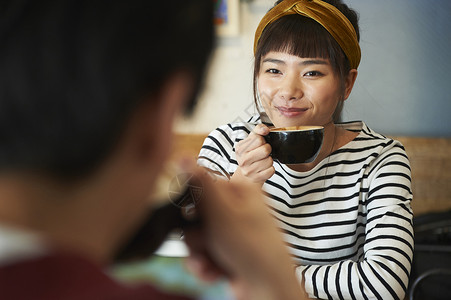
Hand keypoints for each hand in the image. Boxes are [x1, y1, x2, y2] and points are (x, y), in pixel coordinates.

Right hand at [184, 168, 305, 299]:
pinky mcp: (226, 250)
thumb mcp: (223, 213)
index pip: (201, 185)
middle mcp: (235, 208)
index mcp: (239, 190)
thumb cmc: (255, 251)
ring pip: (196, 236)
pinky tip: (215, 271)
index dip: (190, 203)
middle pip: (195, 214)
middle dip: (195, 234)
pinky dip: (205, 264)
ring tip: (211, 261)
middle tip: (205, 242)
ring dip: (199, 253)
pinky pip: (202, 253)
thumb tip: (183, 158)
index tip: (189, 215)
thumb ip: (201, 185)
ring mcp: (231, 231)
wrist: (268, 291)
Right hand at [233, 124, 274, 183]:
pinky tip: (264, 168)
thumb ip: (259, 129)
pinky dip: (271, 169)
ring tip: (263, 161)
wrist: (247, 173)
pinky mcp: (256, 179)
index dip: (263, 141)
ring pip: (269, 161)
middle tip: (263, 153)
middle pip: (265, 150)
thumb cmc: (251, 152)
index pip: (259, 139)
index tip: (259, 145)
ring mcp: (249, 171)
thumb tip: (265, 130)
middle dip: (268, 150)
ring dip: (269, 160)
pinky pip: (271, 170)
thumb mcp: (252, 139)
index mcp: (240, 148)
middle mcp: (242, 160)